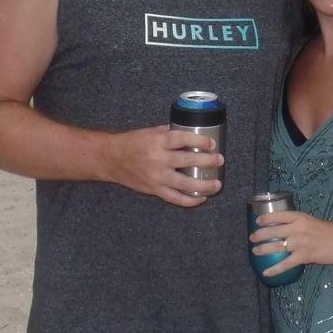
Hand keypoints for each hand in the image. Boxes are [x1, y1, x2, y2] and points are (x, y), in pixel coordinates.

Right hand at [109, 125, 224, 206]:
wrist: (112, 159)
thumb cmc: (132, 143)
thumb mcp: (151, 132)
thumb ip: (169, 132)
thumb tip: (190, 132)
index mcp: (158, 141)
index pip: (183, 139)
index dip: (200, 141)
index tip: (212, 143)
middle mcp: (158, 159)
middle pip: (188, 161)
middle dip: (207, 161)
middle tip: (220, 160)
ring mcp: (157, 177)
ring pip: (185, 183)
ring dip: (203, 185)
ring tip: (217, 185)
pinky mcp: (154, 189)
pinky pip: (175, 198)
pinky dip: (189, 200)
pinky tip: (200, 198)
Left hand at [246, 209, 332, 273]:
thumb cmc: (331, 232)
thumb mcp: (313, 222)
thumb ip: (300, 225)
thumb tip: (286, 230)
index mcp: (301, 217)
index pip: (280, 215)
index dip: (267, 218)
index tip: (258, 221)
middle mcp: (298, 228)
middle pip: (274, 230)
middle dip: (260, 234)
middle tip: (252, 237)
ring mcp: (300, 243)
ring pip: (276, 246)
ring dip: (263, 249)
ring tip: (255, 251)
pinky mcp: (304, 256)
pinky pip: (285, 264)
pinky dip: (274, 269)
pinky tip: (266, 272)